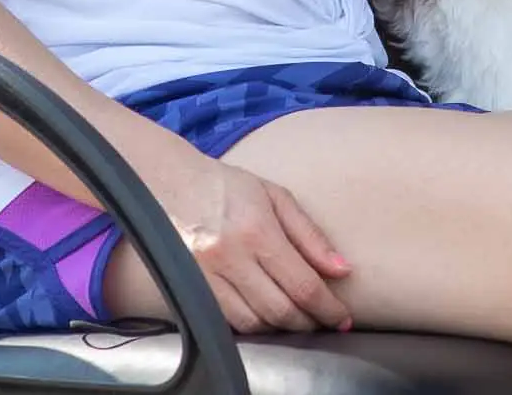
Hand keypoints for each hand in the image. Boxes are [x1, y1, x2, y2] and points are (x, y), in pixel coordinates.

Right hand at [146, 150, 354, 333]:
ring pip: (253, 324)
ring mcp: (206, 277)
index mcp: (257, 232)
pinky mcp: (189, 289)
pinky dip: (251, 326)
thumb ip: (311, 236)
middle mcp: (230, 258)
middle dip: (309, 323)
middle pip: (280, 311)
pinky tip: (264, 315)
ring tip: (296, 317)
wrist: (168, 184)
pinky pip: (227, 322)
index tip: (343, 319)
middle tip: (324, 321)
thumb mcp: (276, 198)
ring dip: (281, 328)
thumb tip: (342, 270)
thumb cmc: (228, 188)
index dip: (328, 309)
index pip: (303, 285)